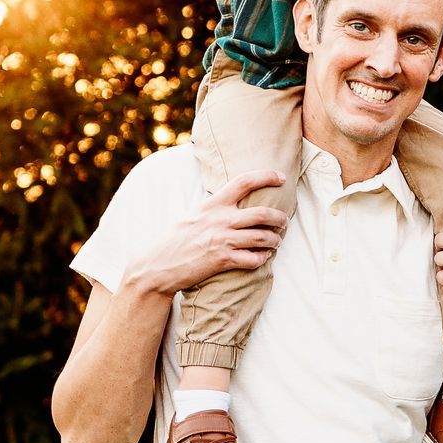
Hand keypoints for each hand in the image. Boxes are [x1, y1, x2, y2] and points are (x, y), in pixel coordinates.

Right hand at [130, 170, 287, 294]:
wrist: (157, 266)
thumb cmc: (174, 240)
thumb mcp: (192, 215)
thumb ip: (213, 207)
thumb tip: (231, 200)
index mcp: (212, 204)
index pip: (244, 181)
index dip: (267, 176)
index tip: (282, 177)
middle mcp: (219, 219)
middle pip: (263, 213)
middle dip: (281, 218)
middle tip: (284, 222)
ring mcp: (222, 240)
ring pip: (263, 237)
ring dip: (275, 240)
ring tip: (275, 242)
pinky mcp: (223, 260)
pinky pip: (254, 259)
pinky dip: (262, 259)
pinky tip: (262, 258)